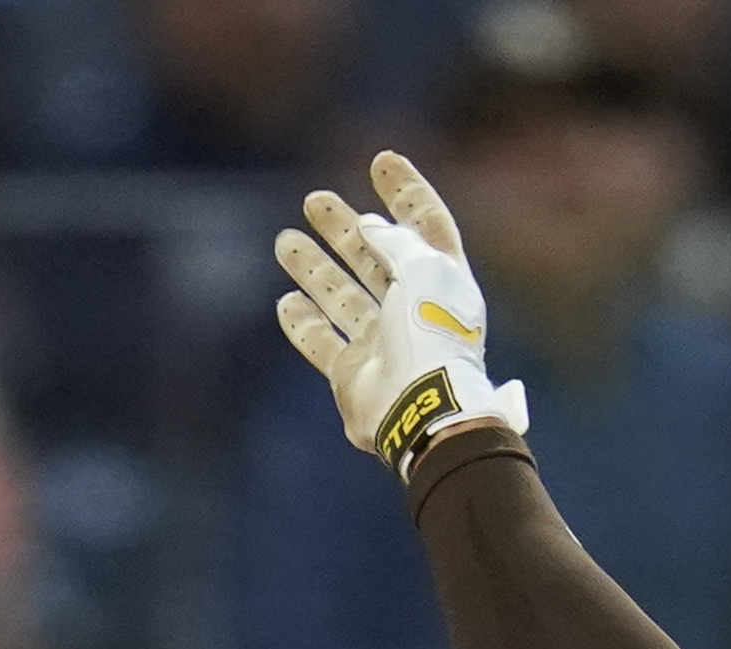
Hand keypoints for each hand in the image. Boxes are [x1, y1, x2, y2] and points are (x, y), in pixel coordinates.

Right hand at [274, 150, 529, 467]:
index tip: (382, 160)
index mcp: (444, 282)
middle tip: (315, 200)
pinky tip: (287, 302)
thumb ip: (395, 240)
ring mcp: (383, 345)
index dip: (407, 191)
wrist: (421, 406)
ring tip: (285, 240)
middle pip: (377, 260)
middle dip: (346, 228)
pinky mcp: (354, 378)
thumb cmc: (432, 332)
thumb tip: (369, 226)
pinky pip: (324, 344)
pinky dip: (304, 324)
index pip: (427, 225)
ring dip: (315, 269)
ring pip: (343, 297)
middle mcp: (414, 312)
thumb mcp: (424, 267)